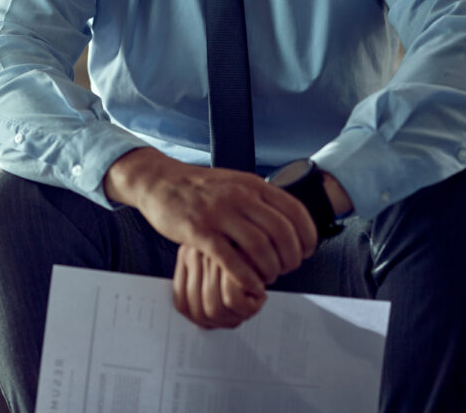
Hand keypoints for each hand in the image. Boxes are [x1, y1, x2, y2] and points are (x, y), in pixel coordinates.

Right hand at [105, 148, 316, 317]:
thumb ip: (259, 199)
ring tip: (267, 277)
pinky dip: (246, 278)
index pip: (295, 212)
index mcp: (251, 184)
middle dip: (291, 258)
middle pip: (281, 233)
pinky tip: (250, 285)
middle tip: (287, 269)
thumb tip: (288, 223)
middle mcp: (238, 196)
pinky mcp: (198, 232)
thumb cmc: (197, 187)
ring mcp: (218, 214)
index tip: (306, 252)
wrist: (158, 181)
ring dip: (270, 269)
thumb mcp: (234, 182)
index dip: (307, 237)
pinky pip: (231, 260)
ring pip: (260, 248)